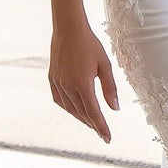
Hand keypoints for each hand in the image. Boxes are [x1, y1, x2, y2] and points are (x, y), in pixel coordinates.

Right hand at [49, 19, 119, 142]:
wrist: (68, 29)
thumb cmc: (90, 44)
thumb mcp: (105, 65)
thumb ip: (110, 88)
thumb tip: (115, 109)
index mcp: (82, 83)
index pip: (93, 112)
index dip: (101, 127)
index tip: (108, 139)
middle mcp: (67, 86)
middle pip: (82, 113)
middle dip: (93, 125)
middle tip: (103, 134)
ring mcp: (57, 83)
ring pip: (70, 109)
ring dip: (81, 118)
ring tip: (92, 123)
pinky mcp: (52, 79)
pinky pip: (60, 101)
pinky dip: (69, 108)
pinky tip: (76, 110)